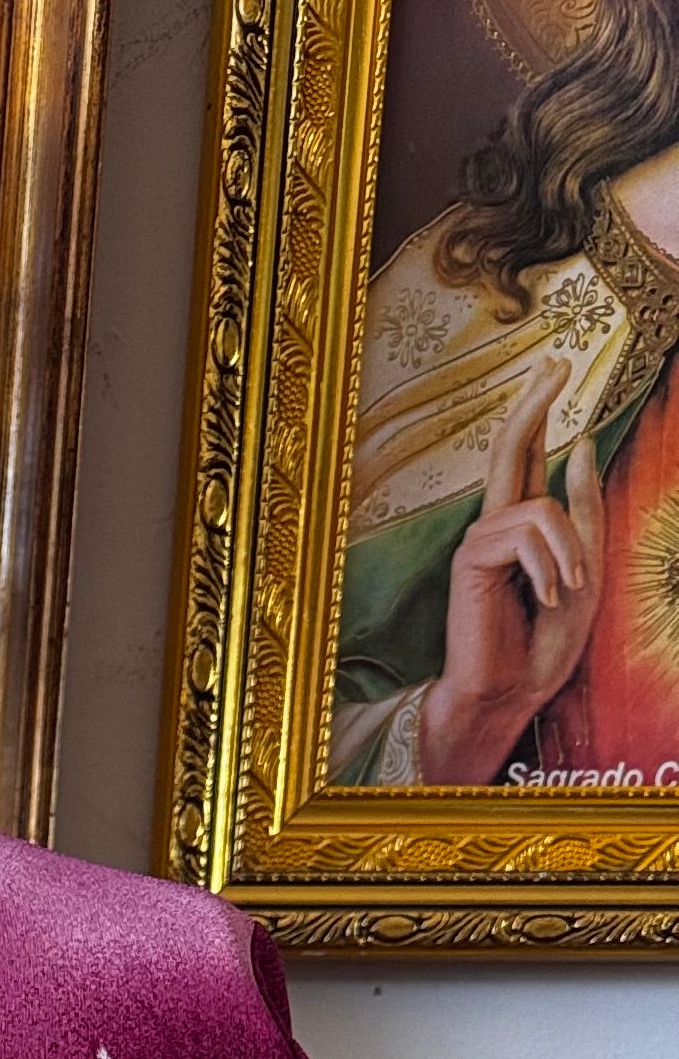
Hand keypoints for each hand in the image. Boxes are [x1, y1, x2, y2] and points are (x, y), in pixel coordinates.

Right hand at [416, 365, 605, 785]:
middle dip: (533, 405)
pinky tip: (542, 600)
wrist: (512, 692)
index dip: (540, 410)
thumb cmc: (544, 642)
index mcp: (524, 526)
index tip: (555, 367)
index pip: (530, 456)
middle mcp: (497, 525)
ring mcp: (481, 540)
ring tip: (562, 594)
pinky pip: (527, 534)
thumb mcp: (585, 567)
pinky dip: (548, 566)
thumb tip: (576, 445)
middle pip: (510, 448)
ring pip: (541, 508)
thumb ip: (582, 510)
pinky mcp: (471, 559)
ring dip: (568, 553)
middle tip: (556, 366)